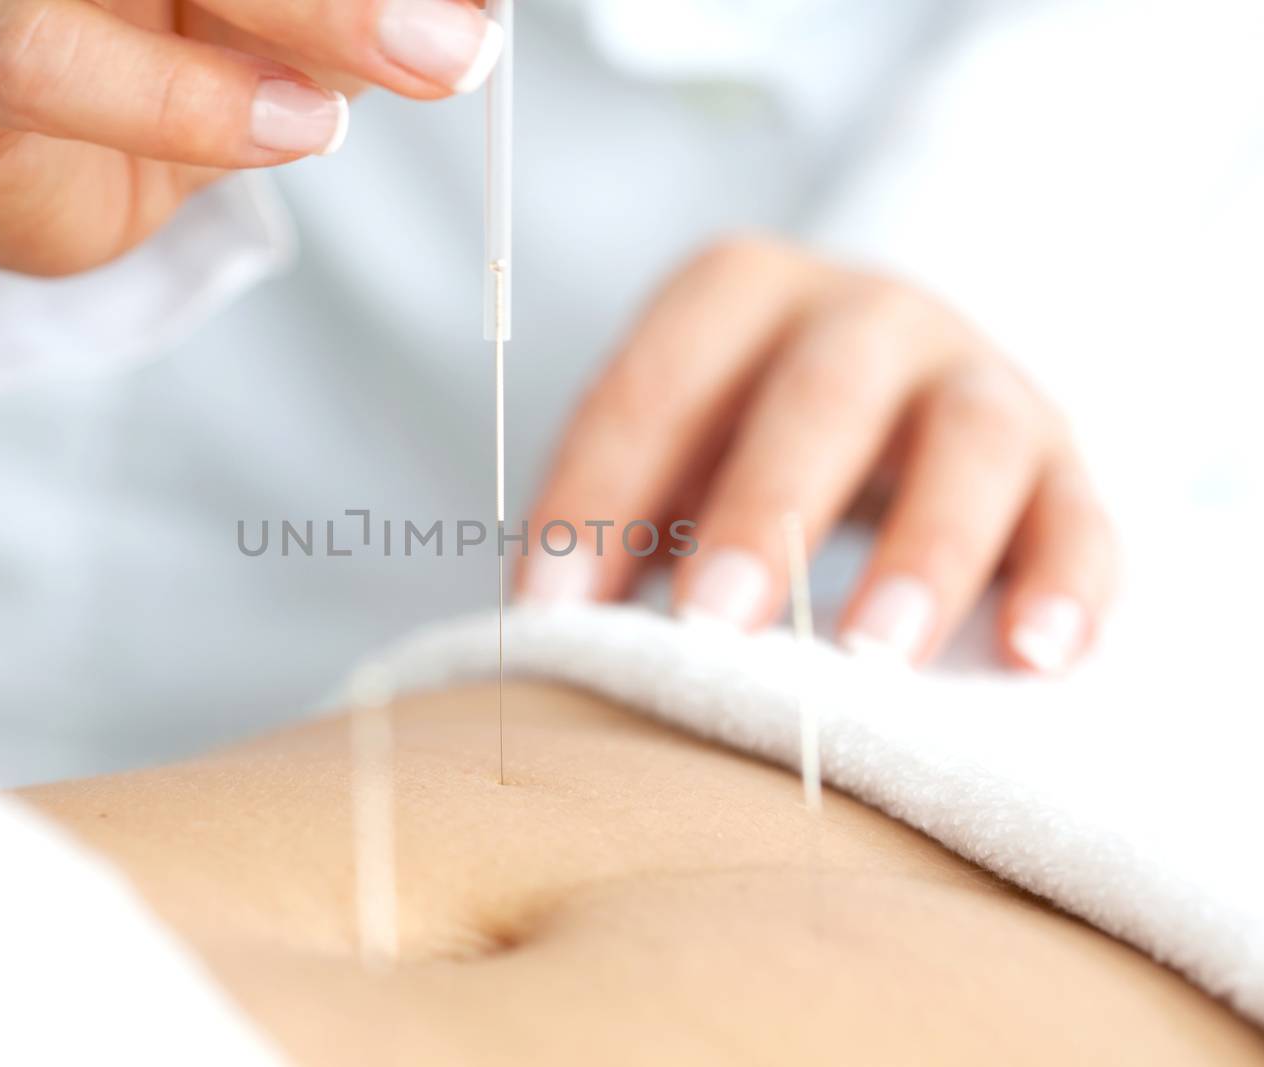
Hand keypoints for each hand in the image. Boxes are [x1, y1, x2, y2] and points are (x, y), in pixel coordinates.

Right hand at [0, 0, 501, 275]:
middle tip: (478, 31)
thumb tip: (472, 16)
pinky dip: (188, 101)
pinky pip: (54, 59)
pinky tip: (295, 126)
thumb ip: (347, 18)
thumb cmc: (133, 69)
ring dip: (326, 13)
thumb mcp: (271, 34)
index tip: (488, 3)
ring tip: (436, 62)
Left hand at [521, 237, 1116, 672]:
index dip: (600, 493)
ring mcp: (976, 380)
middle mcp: (867, 316)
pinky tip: (1034, 656)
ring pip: (967, 444)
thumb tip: (547, 631)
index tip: (552, 613)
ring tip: (872, 659)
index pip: (659, 382)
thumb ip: (619, 515)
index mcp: (742, 294)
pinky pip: (1079, 515)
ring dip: (921, 552)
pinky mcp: (1062, 462)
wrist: (908, 390)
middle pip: (820, 397)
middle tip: (709, 629)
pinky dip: (1065, 584)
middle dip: (762, 513)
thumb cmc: (748, 435)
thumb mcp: (676, 446)